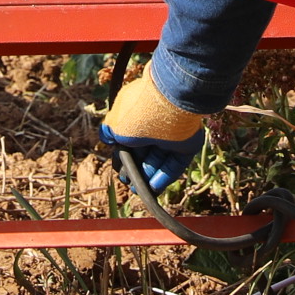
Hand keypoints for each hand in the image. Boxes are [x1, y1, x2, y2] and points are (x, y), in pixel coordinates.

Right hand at [99, 71, 207, 196]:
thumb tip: (107, 141)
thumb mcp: (114, 123)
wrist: (170, 103)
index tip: (121, 172)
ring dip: (149, 176)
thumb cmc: (138, 112)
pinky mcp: (187, 145)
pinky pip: (175, 164)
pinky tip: (154, 188)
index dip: (125, 158)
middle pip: (145, 151)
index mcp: (137, 114)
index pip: (130, 140)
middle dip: (137, 169)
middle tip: (130, 184)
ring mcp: (172, 135)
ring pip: (159, 159)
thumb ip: (109, 134)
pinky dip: (164, 176)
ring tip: (141, 191)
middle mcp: (155, 124)